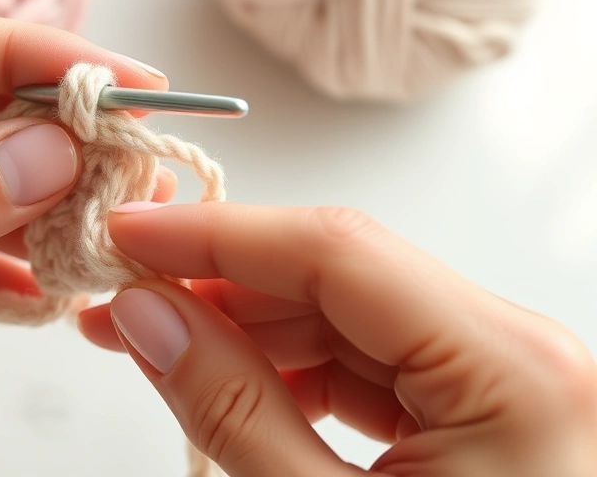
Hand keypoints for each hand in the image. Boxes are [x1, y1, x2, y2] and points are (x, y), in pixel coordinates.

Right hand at [79, 203, 596, 475]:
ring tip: (157, 341)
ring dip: (247, 323)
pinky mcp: (483, 416)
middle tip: (123, 297)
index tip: (129, 233)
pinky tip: (228, 380)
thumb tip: (151, 318)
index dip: (216, 232)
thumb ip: (234, 409)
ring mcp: (508, 386)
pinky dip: (293, 367)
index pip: (337, 253)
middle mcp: (524, 360)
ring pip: (351, 317)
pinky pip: (372, 365)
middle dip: (220, 281)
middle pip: (342, 277)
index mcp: (513, 375)